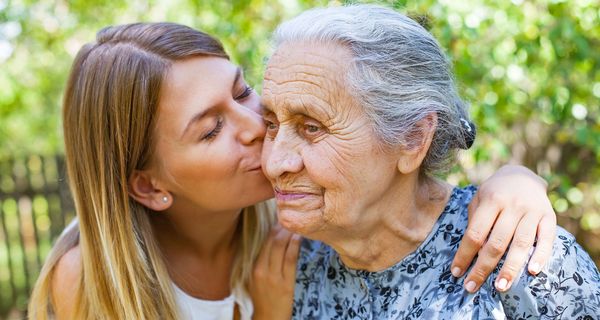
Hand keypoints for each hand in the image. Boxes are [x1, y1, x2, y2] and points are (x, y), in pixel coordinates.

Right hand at [250, 224, 300, 319]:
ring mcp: (273, 276)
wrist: (268, 319)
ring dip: (289, 233)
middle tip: (290, 218)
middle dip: (281, 227)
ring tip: (296, 224)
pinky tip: (299, 237)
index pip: (263, 242)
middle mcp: (261, 269)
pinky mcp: (285, 283)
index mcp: (253, 267)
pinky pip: (290, 259)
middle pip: (271, 241)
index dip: (272, 228)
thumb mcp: (256, 279)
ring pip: (280, 247)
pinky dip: (295, 245)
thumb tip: (271, 243)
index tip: (280, 219)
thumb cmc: (263, 298)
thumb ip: (261, 262)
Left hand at [451, 165, 555, 292]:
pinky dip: (541, 256)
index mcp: (490, 201)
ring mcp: (532, 211)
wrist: (522, 175)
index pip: (475, 233)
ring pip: (521, 244)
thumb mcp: (478, 200)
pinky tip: (532, 271)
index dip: (464, 254)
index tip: (456, 272)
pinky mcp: (549, 216)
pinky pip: (547, 239)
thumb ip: (474, 222)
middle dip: (483, 268)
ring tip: (500, 287)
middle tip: (472, 287)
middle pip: (496, 242)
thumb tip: (470, 252)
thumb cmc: (494, 193)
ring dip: (510, 268)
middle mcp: (512, 206)